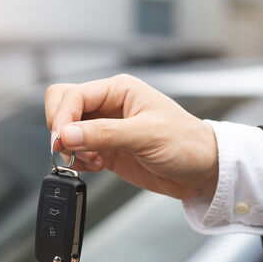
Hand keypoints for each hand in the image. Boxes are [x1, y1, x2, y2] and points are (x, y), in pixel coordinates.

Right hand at [45, 74, 218, 200]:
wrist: (203, 171)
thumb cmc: (187, 144)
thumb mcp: (146, 135)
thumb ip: (104, 134)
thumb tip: (66, 135)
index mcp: (119, 90)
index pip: (73, 95)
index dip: (63, 117)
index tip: (62, 141)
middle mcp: (109, 106)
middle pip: (63, 106)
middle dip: (60, 130)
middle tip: (69, 149)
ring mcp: (105, 129)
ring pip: (67, 131)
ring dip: (70, 149)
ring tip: (91, 160)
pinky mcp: (106, 150)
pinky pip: (77, 151)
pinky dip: (78, 161)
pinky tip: (96, 166)